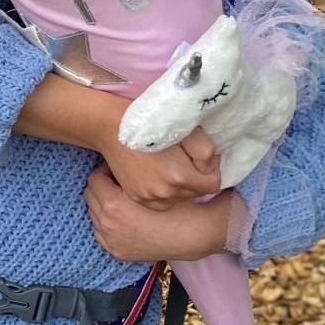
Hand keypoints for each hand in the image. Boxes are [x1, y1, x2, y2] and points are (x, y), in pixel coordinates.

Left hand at [84, 166, 230, 260]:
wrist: (192, 236)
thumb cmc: (175, 204)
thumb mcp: (151, 183)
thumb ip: (128, 172)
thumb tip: (113, 161)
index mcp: (113, 205)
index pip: (94, 179)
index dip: (107, 171)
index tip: (119, 169)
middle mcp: (107, 225)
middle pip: (90, 196)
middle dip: (103, 186)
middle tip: (119, 182)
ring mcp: (110, 241)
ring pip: (94, 213)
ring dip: (103, 204)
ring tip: (123, 198)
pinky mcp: (116, 252)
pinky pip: (101, 231)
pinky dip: (108, 222)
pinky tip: (124, 216)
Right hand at [95, 128, 221, 210]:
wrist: (111, 127)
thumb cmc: (150, 123)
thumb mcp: (187, 129)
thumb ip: (206, 151)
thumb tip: (209, 167)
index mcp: (179, 176)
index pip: (213, 184)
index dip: (211, 168)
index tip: (200, 155)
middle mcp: (165, 193)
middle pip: (196, 193)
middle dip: (196, 177)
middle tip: (185, 157)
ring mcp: (148, 198)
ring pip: (179, 198)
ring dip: (180, 185)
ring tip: (170, 165)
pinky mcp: (137, 198)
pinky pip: (162, 201)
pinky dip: (165, 190)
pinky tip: (158, 174)